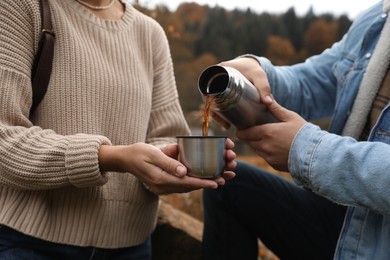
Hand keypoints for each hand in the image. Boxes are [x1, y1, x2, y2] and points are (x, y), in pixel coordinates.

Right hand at [99, 140, 235, 194]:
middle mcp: (164, 186)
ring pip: (188, 186)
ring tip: (221, 177)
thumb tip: (184, 171)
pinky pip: (183, 184)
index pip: (186, 183)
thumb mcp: (152, 153)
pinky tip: (206, 176)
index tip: (217, 183)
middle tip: (225, 178)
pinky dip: (195, 180)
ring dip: (204, 182)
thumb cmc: (138, 153)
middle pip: (190, 186)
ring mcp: (164, 186)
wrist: (125, 159)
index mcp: (161, 179)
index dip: (202, 183)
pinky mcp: (165, 183)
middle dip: (208, 182)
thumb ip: (168, 162)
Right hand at [212, 57, 273, 128]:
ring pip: (213, 102)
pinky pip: (216, 103)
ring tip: (226, 125)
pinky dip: (219, 112)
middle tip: (225, 123)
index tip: (218, 112)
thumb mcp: (259, 77)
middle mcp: (215, 79)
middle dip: (215, 112)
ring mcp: (217, 86)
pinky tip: (225, 122)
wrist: (252, 66)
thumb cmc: (254, 69)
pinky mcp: (221, 93)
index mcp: (219, 70)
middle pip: (210, 97)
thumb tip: (268, 103)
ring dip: (217, 115)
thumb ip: (265, 88)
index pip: (208, 86)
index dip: (210, 100)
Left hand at [235, 98, 305, 171]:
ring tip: (265, 137)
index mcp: (267, 132)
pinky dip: (266, 152)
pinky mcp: (273, 164)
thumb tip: (266, 99)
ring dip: (257, 144)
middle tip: (252, 130)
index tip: (241, 127)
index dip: (241, 130)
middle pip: (248, 142)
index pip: (244, 133)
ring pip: (255, 149)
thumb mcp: (290, 117)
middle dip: (248, 136)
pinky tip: (275, 147)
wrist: (315, 154)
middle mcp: (264, 146)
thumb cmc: (304, 133)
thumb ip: (275, 108)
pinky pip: (264, 157)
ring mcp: (268, 157)